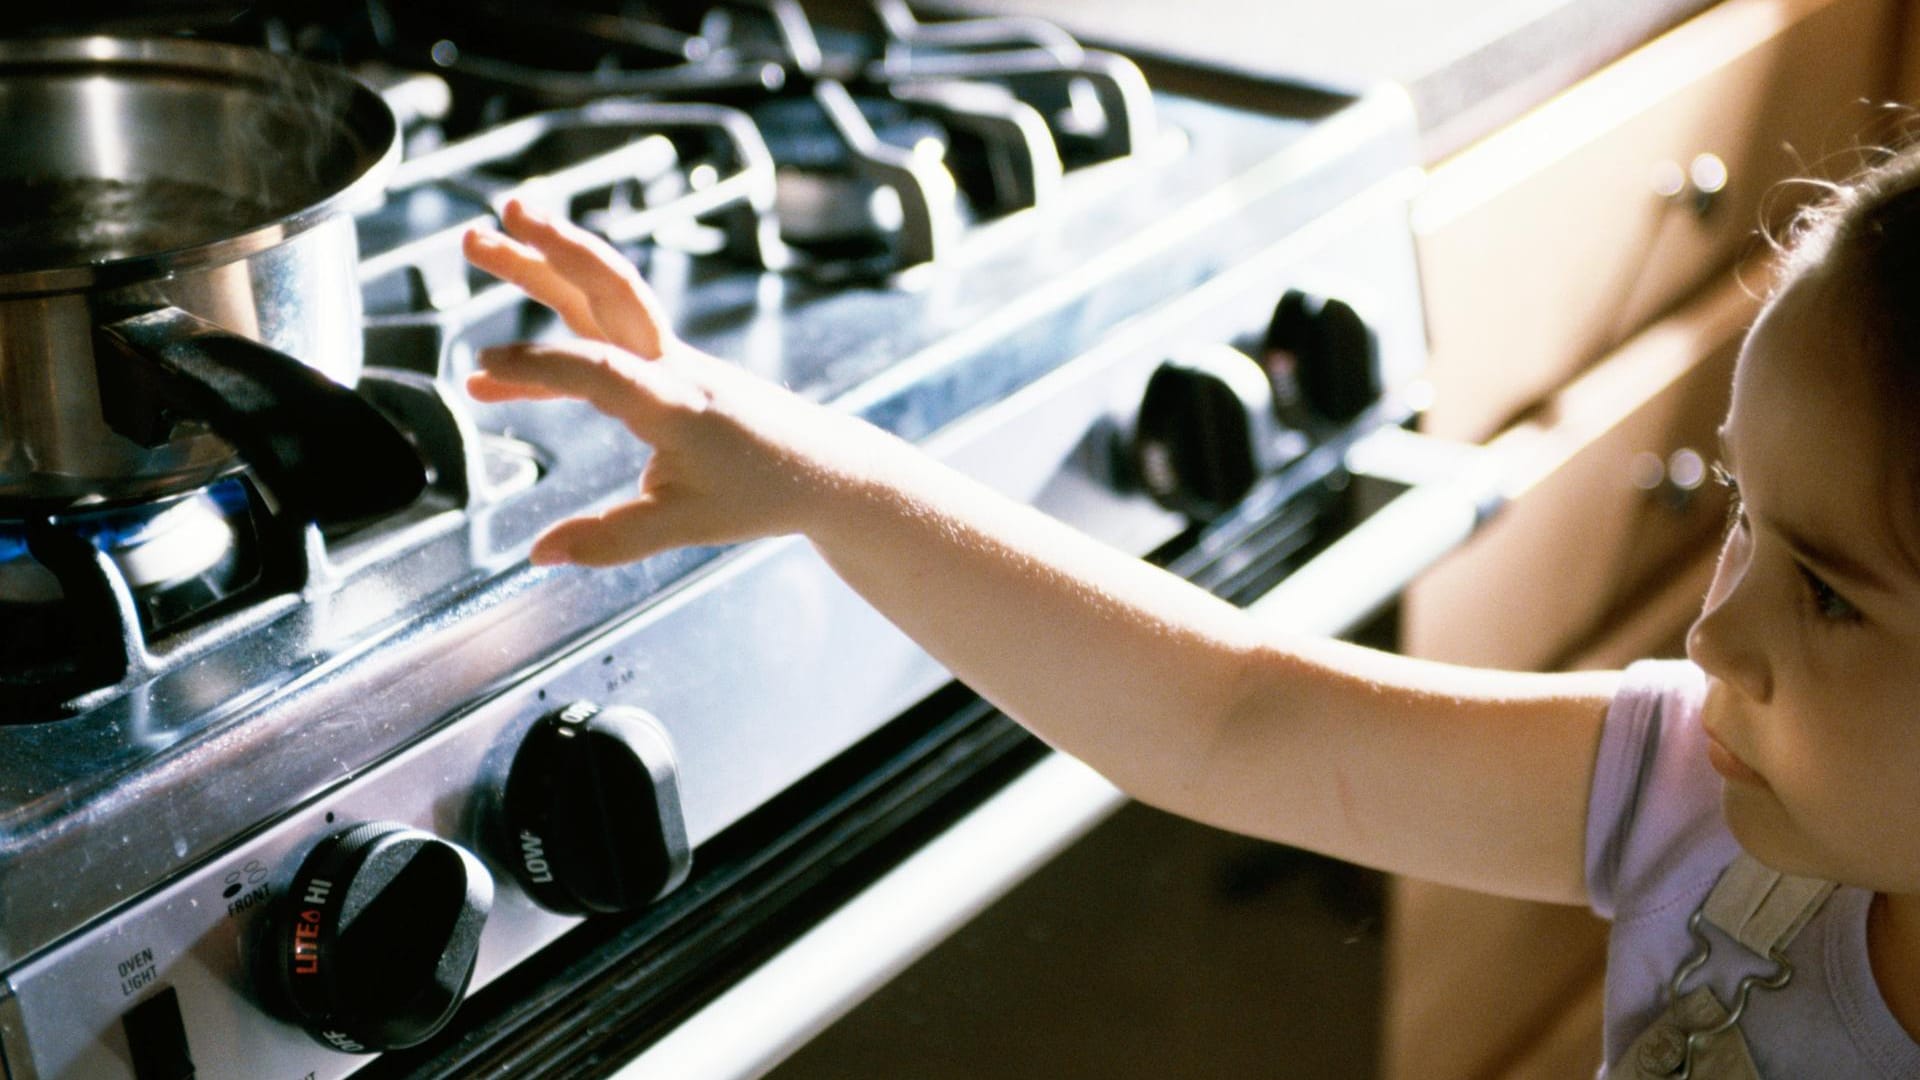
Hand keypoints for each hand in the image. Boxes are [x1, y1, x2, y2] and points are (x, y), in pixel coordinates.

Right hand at [463, 199, 864, 565]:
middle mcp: (670, 365)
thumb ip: (613, 540)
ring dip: (544, 266)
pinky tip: (498, 378)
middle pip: (605, 290)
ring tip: (481, 238)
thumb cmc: (765, 492)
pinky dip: (552, 350)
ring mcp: (670, 358)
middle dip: (548, 251)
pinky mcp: (669, 367)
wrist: (824, 468)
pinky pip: (602, 342)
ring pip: (601, 299)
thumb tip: (540, 554)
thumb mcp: (689, 525)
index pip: (599, 370)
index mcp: (675, 401)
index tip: (484, 369)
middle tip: (489, 222)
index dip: (541, 368)